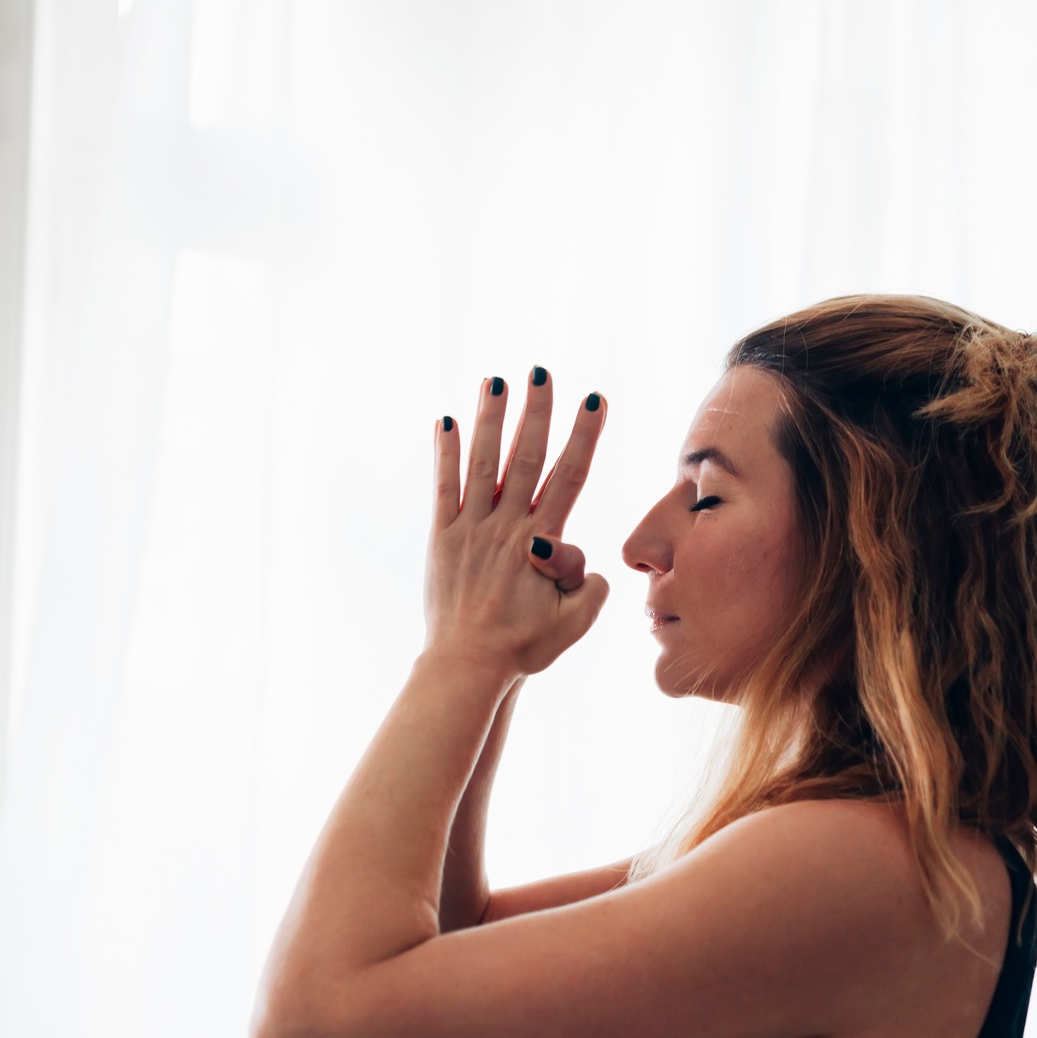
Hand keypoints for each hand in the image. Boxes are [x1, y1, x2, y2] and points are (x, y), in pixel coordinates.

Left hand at [424, 369, 609, 678]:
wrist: (468, 666)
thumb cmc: (523, 647)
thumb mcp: (574, 622)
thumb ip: (590, 585)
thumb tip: (585, 557)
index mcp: (541, 542)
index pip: (569, 476)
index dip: (583, 435)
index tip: (594, 400)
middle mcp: (505, 526)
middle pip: (525, 456)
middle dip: (536, 411)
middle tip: (542, 372)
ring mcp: (470, 528)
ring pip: (482, 462)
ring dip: (489, 419)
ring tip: (494, 381)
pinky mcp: (442, 538)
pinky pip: (443, 487)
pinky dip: (444, 453)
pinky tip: (445, 421)